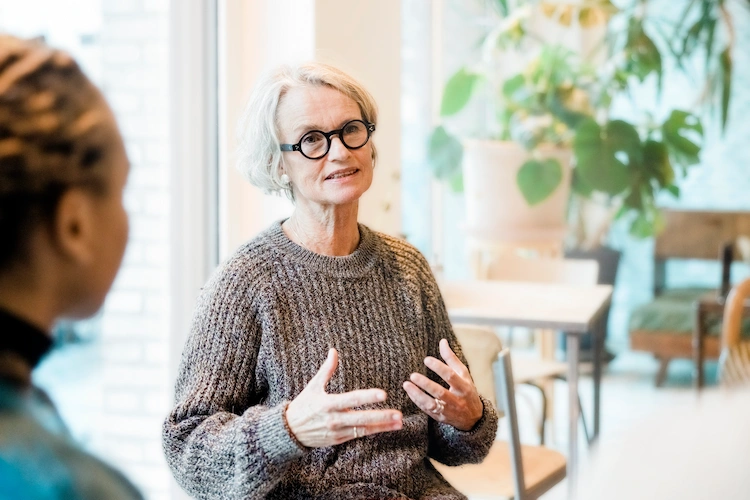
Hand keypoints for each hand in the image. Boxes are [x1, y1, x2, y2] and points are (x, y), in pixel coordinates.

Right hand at [285, 348, 402, 447]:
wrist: (289, 431)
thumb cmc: (303, 405)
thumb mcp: (312, 386)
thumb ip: (326, 370)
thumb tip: (334, 351)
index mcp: (328, 403)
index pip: (352, 399)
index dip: (368, 397)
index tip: (383, 395)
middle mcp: (334, 419)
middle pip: (361, 418)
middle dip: (381, 416)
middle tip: (398, 414)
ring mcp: (336, 432)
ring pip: (363, 430)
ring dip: (382, 426)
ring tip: (399, 423)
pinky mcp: (338, 441)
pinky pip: (358, 436)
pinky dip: (373, 432)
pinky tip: (386, 428)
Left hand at [402, 338, 482, 430]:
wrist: (473, 418)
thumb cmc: (466, 391)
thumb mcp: (463, 375)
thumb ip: (451, 358)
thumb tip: (442, 341)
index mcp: (464, 387)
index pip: (451, 376)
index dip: (439, 367)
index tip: (426, 359)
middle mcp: (457, 400)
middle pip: (440, 392)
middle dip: (426, 384)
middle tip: (413, 375)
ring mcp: (449, 411)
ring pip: (432, 404)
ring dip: (418, 395)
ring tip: (406, 384)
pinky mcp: (441, 418)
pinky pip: (427, 410)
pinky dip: (417, 401)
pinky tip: (410, 392)